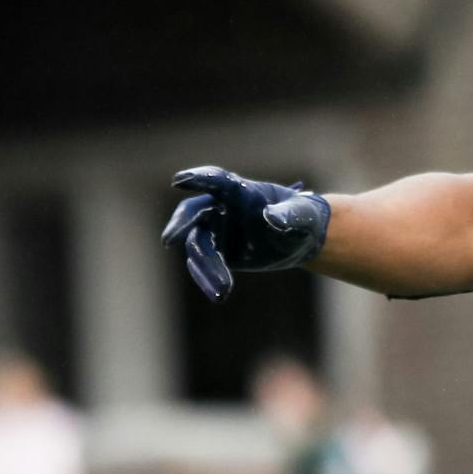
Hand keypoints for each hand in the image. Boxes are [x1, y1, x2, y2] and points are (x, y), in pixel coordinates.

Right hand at [160, 167, 330, 301]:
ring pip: (198, 245)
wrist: (300, 238)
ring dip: (206, 267)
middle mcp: (221, 207)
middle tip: (169, 240)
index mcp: (241, 190)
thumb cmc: (303, 218)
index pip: (217, 180)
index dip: (199, 178)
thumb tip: (272, 218)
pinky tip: (219, 295)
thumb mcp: (303, 216)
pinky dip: (208, 279)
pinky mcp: (216, 252)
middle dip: (180, 224)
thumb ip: (290, 214)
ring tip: (222, 290)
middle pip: (193, 212)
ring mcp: (215, 230)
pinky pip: (203, 264)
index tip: (179, 180)